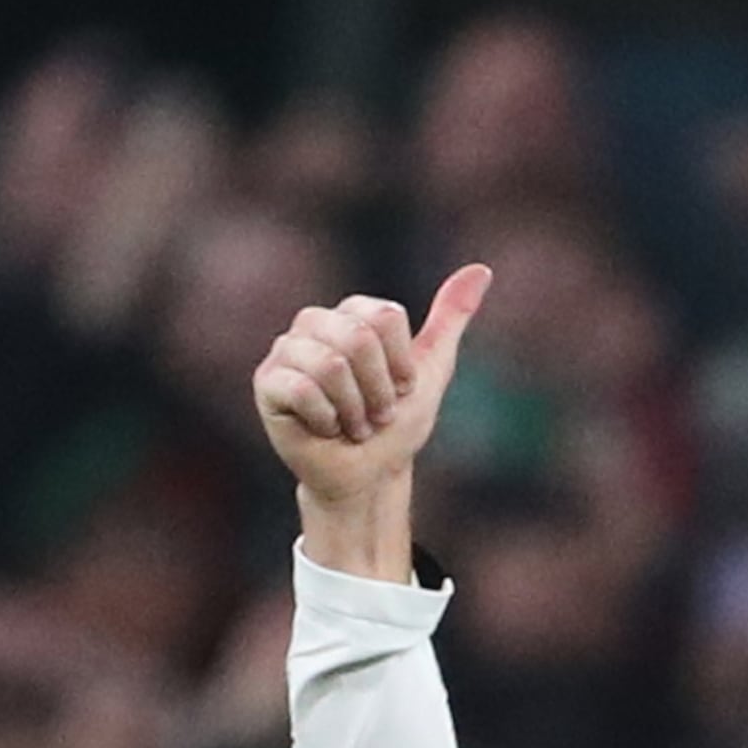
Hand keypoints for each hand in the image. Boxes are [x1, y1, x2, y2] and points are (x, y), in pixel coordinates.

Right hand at [254, 265, 493, 576]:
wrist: (369, 476)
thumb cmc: (397, 425)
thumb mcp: (432, 369)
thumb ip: (451, 318)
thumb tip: (481, 270)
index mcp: (353, 312)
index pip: (386, 318)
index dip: (401, 365)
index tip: (400, 391)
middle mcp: (314, 323)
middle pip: (358, 338)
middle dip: (378, 390)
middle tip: (376, 415)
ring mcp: (286, 350)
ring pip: (331, 364)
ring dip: (353, 409)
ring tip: (352, 425)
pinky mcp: (266, 383)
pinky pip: (303, 388)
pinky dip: (326, 418)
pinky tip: (324, 429)